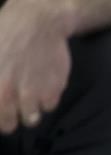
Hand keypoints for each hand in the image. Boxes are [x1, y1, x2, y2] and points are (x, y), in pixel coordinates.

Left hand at [0, 0, 73, 133]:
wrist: (38, 23)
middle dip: (10, 121)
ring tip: (29, 100)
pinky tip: (44, 87)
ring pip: (32, 119)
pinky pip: (50, 105)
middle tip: (13, 113)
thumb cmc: (7, 33)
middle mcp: (12, 94)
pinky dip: (47, 100)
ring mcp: (35, 94)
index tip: (1, 114)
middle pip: (10, 125)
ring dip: (30, 113)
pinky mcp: (54, 90)